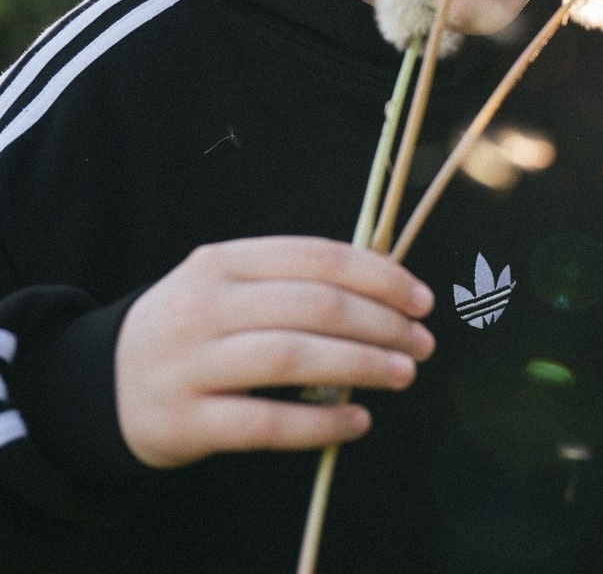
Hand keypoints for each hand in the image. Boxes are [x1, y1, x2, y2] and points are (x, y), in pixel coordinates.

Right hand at [116, 236, 434, 468]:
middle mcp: (204, 306)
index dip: (379, 276)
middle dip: (381, 322)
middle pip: (312, 305)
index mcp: (223, 261)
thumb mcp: (229, 284)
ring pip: (292, 358)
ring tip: (404, 374)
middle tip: (423, 341)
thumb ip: (294, 280)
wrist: (101, 383)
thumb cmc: (195, 327)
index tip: (421, 298)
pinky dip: (319, 423)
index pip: (317, 257)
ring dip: (361, 365)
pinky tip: (357, 422)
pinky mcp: (183, 422)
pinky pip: (264, 423)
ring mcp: (190, 364)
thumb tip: (389, 289)